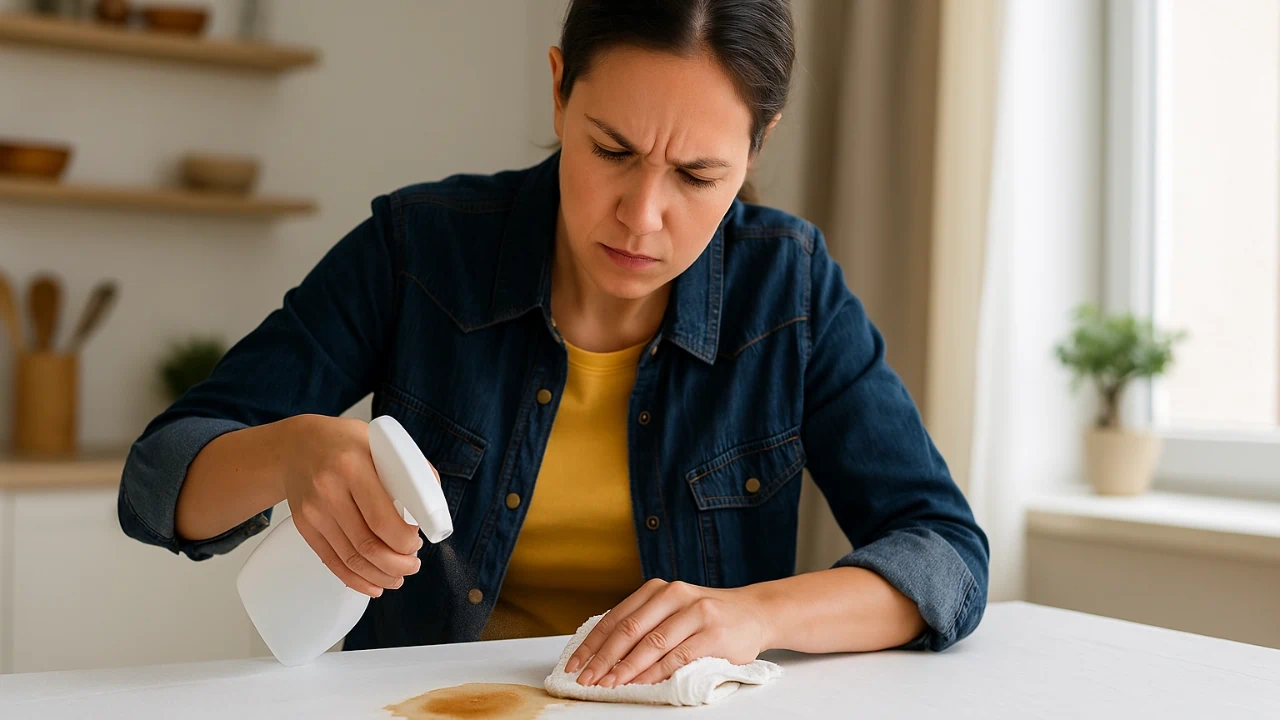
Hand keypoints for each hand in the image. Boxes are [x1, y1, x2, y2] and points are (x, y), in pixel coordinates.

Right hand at [279, 414, 429, 596]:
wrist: (297, 446)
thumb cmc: (344, 443)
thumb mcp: (378, 441)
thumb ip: (410, 467)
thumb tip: (433, 501)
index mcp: (354, 466)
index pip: (381, 518)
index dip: (404, 540)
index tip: (417, 541)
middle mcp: (330, 490)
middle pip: (367, 544)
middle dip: (397, 564)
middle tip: (413, 565)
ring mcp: (314, 511)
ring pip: (351, 558)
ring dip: (380, 575)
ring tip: (398, 577)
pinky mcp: (305, 527)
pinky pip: (332, 561)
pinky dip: (355, 579)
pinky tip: (372, 584)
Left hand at [565, 579, 771, 687]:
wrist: (755, 612)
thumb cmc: (707, 616)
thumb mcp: (673, 609)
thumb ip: (644, 622)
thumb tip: (602, 653)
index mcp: (658, 589)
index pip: (616, 618)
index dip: (592, 644)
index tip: (575, 665)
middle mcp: (674, 595)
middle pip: (629, 630)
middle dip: (603, 659)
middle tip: (586, 680)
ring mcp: (696, 612)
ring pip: (652, 644)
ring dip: (626, 669)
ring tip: (609, 685)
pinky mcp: (713, 633)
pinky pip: (678, 656)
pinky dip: (656, 672)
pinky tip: (641, 683)